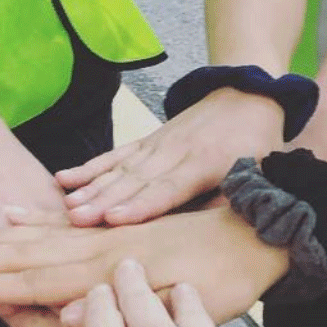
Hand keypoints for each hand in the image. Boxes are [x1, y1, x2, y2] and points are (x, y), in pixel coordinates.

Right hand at [0, 204, 288, 322]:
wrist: (263, 231)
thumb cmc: (227, 281)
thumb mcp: (177, 307)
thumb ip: (117, 308)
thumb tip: (58, 309)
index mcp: (111, 270)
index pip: (37, 277)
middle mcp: (107, 245)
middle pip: (33, 250)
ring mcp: (119, 231)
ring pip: (51, 230)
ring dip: (9, 232)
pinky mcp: (134, 221)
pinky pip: (82, 214)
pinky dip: (52, 211)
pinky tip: (36, 202)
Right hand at [56, 89, 284, 225]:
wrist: (249, 95)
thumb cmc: (257, 141)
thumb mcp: (261, 170)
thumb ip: (238, 198)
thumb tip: (218, 232)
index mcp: (205, 164)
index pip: (168, 189)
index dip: (140, 205)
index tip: (113, 219)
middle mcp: (175, 153)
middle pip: (135, 181)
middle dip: (104, 201)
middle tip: (76, 220)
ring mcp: (158, 144)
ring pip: (120, 168)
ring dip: (92, 187)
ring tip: (67, 206)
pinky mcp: (148, 140)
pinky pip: (116, 154)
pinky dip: (90, 166)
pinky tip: (65, 178)